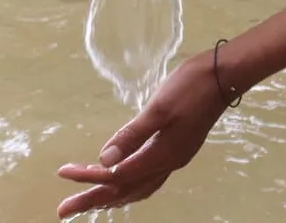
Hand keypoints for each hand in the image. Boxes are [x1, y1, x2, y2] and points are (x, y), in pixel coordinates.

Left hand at [55, 51, 228, 217]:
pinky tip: (120, 178)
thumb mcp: (158, 108)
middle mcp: (168, 164)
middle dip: (93, 200)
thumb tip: (103, 161)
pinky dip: (128, 184)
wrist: (223, 77)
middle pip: (124, 191)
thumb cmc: (190, 88)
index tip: (62, 173)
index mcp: (162, 156)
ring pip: (137, 189)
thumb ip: (131, 136)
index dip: (88, 177)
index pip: (116, 175)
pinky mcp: (177, 150)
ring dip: (111, 196)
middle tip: (64, 209)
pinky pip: (147, 178)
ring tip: (87, 199)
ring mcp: (174, 158)